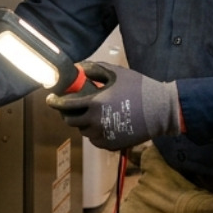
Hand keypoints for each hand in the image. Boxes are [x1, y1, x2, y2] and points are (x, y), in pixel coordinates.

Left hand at [45, 62, 179, 150]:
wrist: (161, 110)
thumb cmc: (139, 88)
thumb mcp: (116, 73)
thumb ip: (94, 69)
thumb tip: (78, 68)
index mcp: (95, 104)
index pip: (64, 106)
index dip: (54, 102)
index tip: (51, 99)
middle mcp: (96, 123)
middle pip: (70, 121)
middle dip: (68, 113)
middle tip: (73, 105)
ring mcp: (104, 136)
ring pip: (83, 131)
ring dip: (83, 122)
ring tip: (94, 112)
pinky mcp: (111, 144)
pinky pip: (95, 139)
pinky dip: (95, 131)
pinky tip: (104, 122)